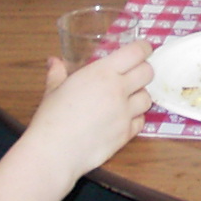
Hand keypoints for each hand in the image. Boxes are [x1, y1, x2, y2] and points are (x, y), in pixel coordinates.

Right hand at [21, 43, 151, 181]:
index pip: (136, 52)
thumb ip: (57, 72)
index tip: (143, 49)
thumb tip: (54, 61)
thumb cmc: (51, 117)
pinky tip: (122, 119)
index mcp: (102, 73)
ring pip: (148, 98)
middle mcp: (118, 90)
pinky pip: (141, 121)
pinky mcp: (126, 134)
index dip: (143, 48)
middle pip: (148, 72)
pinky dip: (135, 119)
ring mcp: (125, 113)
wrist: (55, 151)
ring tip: (126, 99)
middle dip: (144, 71)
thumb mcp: (53, 89)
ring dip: (140, 96)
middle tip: (134, 74)